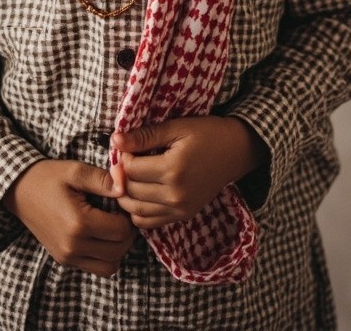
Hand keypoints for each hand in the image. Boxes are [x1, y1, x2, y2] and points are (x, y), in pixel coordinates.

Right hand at [2, 159, 136, 276]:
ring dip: (117, 249)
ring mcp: (67, 257)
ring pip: (109, 267)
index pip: (121, 231)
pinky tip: (100, 234)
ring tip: (112, 226)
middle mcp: (73, 246)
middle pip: (118, 251)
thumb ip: (103, 180)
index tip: (122, 203)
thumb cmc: (48, 177)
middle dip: (126, 234)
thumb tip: (125, 187)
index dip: (128, 216)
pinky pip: (94, 268)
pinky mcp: (63, 260)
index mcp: (78, 223)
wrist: (19, 190)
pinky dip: (104, 256)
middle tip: (121, 214)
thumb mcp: (76, 171)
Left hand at [111, 116, 267, 229]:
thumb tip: (115, 140)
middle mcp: (176, 194)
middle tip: (127, 160)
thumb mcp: (176, 127)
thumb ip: (145, 136)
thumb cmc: (206, 133)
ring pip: (135, 210)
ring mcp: (180, 209)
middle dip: (122, 175)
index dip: (123, 156)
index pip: (131, 170)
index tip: (128, 146)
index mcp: (174, 169)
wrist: (235, 151)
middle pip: (131, 191)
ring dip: (125, 195)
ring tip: (130, 176)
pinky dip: (137, 211)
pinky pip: (148, 222)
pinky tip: (140, 193)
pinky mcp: (182, 216)